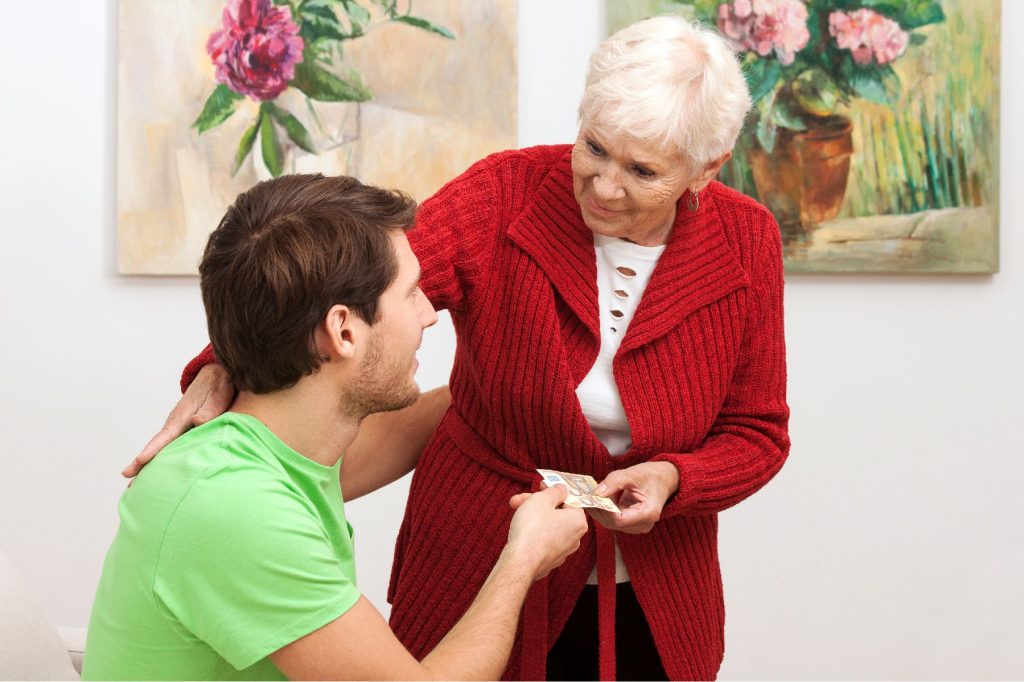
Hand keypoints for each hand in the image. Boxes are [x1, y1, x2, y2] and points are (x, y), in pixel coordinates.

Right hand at [121, 363, 234, 477]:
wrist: (216, 375)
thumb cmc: (217, 387)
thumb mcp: (216, 397)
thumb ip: (209, 411)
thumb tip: (198, 422)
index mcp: (181, 417)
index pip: (164, 436)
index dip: (152, 450)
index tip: (140, 461)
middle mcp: (175, 424)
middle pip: (155, 446)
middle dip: (141, 463)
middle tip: (128, 480)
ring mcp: (177, 427)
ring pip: (161, 448)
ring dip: (148, 464)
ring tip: (136, 483)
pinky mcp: (184, 430)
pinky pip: (170, 447)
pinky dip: (161, 459)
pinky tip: (158, 471)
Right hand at [507, 486, 586, 579]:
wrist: (520, 562)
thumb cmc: (532, 529)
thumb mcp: (542, 500)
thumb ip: (555, 491)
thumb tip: (561, 489)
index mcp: (578, 521)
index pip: (569, 500)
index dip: (552, 492)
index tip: (540, 487)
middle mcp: (575, 537)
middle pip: (557, 513)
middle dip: (537, 503)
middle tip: (520, 500)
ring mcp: (563, 551)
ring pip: (548, 526)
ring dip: (532, 516)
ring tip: (516, 510)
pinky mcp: (550, 560)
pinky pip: (543, 540)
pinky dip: (533, 532)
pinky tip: (520, 529)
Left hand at [588, 462, 679, 533]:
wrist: (665, 479)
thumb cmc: (651, 475)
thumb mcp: (632, 474)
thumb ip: (613, 483)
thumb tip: (595, 494)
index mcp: (648, 514)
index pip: (618, 520)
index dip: (602, 510)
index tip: (590, 498)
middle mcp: (644, 525)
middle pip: (612, 524)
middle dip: (598, 510)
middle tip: (584, 496)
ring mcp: (638, 526)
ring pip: (611, 523)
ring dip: (600, 510)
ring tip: (589, 495)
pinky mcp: (632, 523)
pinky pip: (614, 519)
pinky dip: (605, 509)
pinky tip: (598, 499)